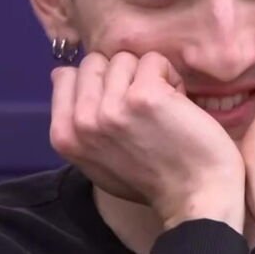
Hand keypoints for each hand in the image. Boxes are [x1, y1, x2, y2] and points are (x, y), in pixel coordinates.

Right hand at [49, 51, 244, 230]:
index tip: (119, 105)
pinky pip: (153, 60)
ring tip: (162, 108)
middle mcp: (82, 121)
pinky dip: (170, 77)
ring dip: (147, 76)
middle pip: (94, 62)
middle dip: (121, 76)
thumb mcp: (95, 158)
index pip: (66, 76)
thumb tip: (58, 74)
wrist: (195, 195)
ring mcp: (110, 108)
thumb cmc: (151, 179)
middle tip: (142, 107)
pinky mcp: (144, 96)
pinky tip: (177, 105)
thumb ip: (75, 119)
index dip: (98, 82)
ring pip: (124, 58)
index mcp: (65, 135)